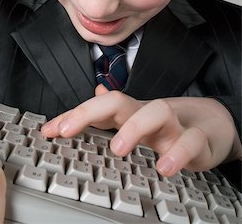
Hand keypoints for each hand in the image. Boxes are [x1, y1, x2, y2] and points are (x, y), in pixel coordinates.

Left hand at [41, 85, 241, 176]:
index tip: (48, 130)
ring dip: (135, 128)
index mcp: (131, 114)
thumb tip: (93, 94)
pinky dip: (178, 152)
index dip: (72, 117)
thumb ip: (113, 113)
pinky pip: (190, 141)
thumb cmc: (168, 125)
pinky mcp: (198, 140)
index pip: (98, 108)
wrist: (212, 124)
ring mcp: (173, 125)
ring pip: (156, 112)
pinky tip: (164, 167)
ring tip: (117, 148)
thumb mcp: (137, 121)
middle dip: (89, 112)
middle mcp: (147, 115)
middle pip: (119, 102)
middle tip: (66, 130)